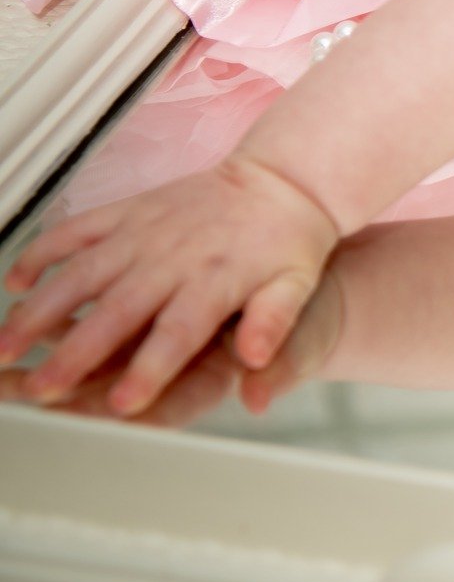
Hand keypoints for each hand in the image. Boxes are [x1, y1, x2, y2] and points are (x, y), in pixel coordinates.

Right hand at [0, 154, 339, 416]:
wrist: (285, 177)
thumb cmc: (291, 239)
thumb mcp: (297, 284)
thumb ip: (274, 321)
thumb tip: (258, 358)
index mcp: (217, 282)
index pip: (178, 334)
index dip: (150, 369)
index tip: (125, 404)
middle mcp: (174, 257)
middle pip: (118, 311)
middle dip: (76, 353)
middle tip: (40, 390)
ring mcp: (146, 231)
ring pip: (82, 272)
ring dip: (40, 308)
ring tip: (5, 346)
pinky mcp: (130, 210)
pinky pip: (78, 229)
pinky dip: (43, 251)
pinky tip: (14, 280)